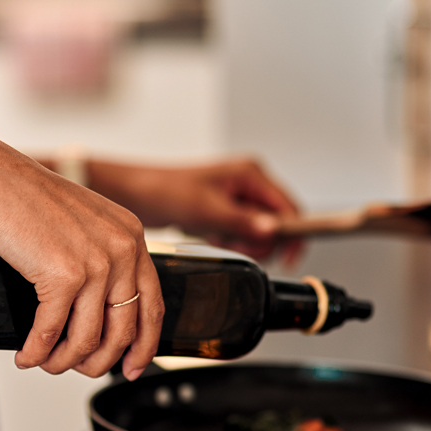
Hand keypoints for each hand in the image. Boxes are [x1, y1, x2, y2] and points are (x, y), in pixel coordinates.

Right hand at [0, 133, 163, 379]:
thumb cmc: (22, 198)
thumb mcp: (81, 223)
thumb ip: (100, 256)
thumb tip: (99, 309)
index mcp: (130, 235)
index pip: (153, 304)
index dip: (144, 345)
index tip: (133, 366)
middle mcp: (122, 249)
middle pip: (123, 331)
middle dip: (99, 362)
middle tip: (79, 370)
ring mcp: (96, 263)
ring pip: (88, 339)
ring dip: (63, 361)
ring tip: (45, 362)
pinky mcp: (63, 276)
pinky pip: (52, 333)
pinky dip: (37, 352)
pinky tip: (27, 355)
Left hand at [87, 157, 302, 263]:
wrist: (138, 195)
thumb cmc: (167, 191)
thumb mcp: (208, 210)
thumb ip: (242, 221)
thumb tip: (272, 231)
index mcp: (251, 173)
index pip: (288, 207)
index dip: (292, 233)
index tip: (289, 257)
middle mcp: (249, 183)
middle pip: (276, 222)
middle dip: (258, 240)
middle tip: (233, 241)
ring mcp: (239, 198)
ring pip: (259, 231)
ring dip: (242, 241)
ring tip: (216, 235)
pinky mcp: (227, 211)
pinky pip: (241, 234)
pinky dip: (230, 240)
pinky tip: (210, 234)